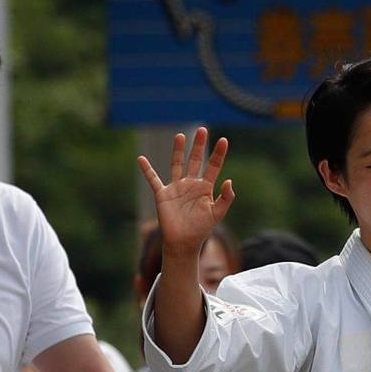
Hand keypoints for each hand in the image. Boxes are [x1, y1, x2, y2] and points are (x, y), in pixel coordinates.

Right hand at [136, 128, 235, 255]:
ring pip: (177, 164)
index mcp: (206, 188)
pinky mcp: (163, 194)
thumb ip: (226, 198)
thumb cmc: (202, 228)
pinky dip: (147, 170)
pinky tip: (141, 159)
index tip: (224, 140)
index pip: (214, 166)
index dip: (218, 154)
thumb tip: (229, 180)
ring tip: (180, 136)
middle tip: (203, 129)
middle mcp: (191, 184)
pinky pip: (153, 179)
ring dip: (178, 150)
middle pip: (196, 160)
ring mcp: (176, 187)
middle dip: (199, 145)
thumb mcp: (218, 213)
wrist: (184, 242)